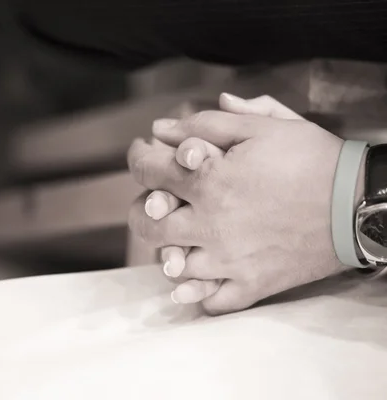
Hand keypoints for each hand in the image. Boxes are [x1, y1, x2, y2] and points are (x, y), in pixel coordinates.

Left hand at [128, 94, 347, 314]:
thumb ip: (206, 124)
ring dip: (167, 250)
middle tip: (154, 200)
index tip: (143, 152)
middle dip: (142, 208)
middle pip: (147, 224)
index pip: (148, 171)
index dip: (138, 157)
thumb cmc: (311, 159)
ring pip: (173, 266)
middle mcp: (210, 225)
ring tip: (176, 238)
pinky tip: (197, 279)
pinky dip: (199, 293)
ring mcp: (229, 261)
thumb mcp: (261, 127)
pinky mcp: (252, 286)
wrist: (358, 203)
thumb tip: (160, 129)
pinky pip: (211, 301)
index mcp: (208, 181)